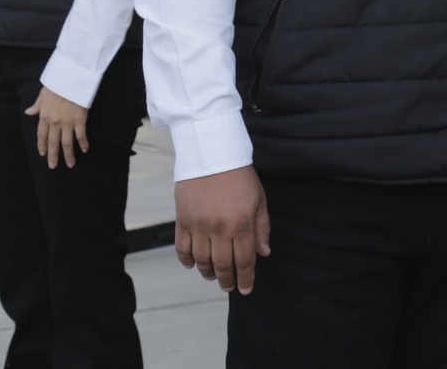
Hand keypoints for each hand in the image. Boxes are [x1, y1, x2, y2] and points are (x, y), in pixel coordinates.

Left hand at [24, 85, 88, 169]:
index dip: (42, 146)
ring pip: (67, 143)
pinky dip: (83, 143)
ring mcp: (68, 123)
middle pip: (53, 143)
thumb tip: (28, 112)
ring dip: (68, 155)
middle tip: (53, 166)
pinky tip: (85, 150)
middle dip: (53, 156)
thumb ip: (36, 106)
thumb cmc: (56, 84)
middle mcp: (55, 123)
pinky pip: (81, 135)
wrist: (70, 79)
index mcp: (44, 117)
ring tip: (70, 164)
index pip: (42, 135)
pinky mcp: (80, 120)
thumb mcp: (42, 95)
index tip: (43, 154)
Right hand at [176, 166, 271, 294]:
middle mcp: (220, 229)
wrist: (212, 155)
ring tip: (213, 276)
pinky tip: (193, 264)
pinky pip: (182, 249)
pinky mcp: (183, 221)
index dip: (245, 279)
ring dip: (207, 273)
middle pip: (222, 265)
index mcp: (242, 224)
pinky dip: (187, 261)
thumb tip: (264, 253)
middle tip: (228, 286)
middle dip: (226, 280)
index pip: (244, 261)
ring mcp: (199, 226)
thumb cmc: (240, 177)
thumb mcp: (259, 200)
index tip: (245, 290)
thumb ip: (262, 228)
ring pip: (201, 261)